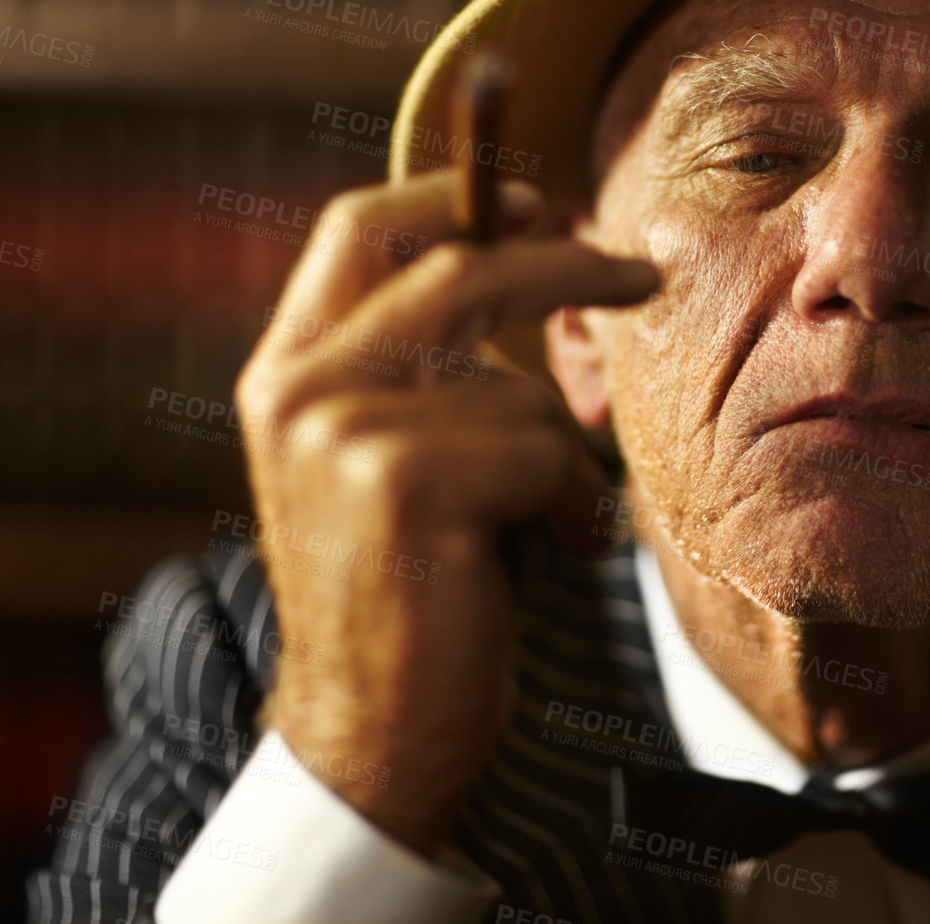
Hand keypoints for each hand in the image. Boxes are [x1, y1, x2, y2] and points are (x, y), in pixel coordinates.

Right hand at [231, 171, 656, 852]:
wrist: (372, 732)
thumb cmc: (412, 586)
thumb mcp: (392, 456)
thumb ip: (424, 364)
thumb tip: (523, 253)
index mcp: (287, 370)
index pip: (360, 226)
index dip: (455, 196)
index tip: (540, 201)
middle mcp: (298, 390)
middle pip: (457, 270)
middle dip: (566, 264)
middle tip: (642, 275)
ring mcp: (342, 436)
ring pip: (522, 389)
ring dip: (565, 456)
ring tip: (542, 524)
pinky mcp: (403, 487)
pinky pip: (543, 453)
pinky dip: (572, 507)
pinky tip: (545, 555)